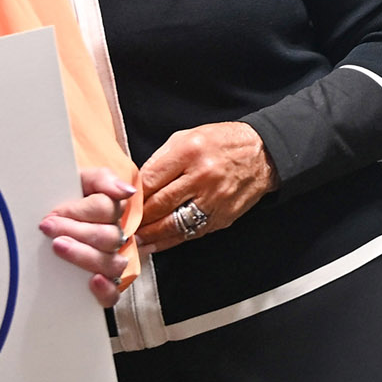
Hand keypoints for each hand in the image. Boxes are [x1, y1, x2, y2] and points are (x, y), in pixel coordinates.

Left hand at [41, 166, 136, 307]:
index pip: (107, 210)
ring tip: (58, 247)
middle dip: (76, 231)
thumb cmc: (58, 200)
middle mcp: (113, 237)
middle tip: (48, 227)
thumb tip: (127, 191)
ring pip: (113, 264)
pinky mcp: (100, 288)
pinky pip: (113, 295)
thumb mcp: (77, 181)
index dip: (80, 211)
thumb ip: (102, 179)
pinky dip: (105, 290)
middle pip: (110, 237)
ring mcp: (107, 263)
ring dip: (85, 255)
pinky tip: (93, 281)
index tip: (53, 212)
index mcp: (111, 212)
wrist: (34, 218)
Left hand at [132, 122, 274, 251]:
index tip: (117, 204)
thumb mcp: (188, 137)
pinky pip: (191, 233)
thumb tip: (136, 184)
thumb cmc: (222, 142)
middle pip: (159, 204)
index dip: (131, 195)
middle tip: (118, 226)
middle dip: (136, 218)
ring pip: (173, 224)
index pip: (150, 178)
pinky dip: (170, 241)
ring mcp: (214, 199)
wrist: (264, 154)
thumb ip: (161, 159)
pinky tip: (156, 244)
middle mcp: (202, 176)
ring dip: (149, 235)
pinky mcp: (222, 217)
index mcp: (190, 151)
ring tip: (133, 240)